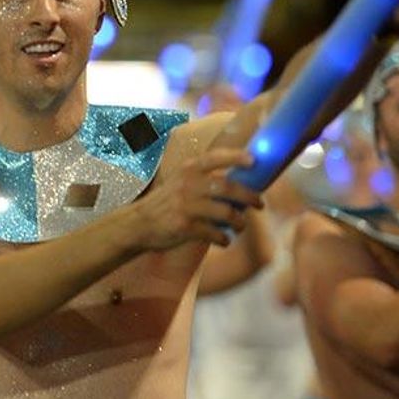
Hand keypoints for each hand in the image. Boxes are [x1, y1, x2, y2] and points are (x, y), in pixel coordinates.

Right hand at [130, 148, 263, 250]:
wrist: (138, 223)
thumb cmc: (167, 202)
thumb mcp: (180, 180)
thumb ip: (204, 177)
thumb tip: (241, 182)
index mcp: (188, 169)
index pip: (216, 157)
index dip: (236, 157)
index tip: (254, 161)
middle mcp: (188, 185)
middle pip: (228, 188)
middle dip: (250, 197)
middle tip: (259, 204)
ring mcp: (186, 206)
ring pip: (226, 213)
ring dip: (240, 222)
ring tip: (240, 226)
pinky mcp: (185, 227)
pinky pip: (215, 233)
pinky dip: (224, 239)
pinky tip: (224, 240)